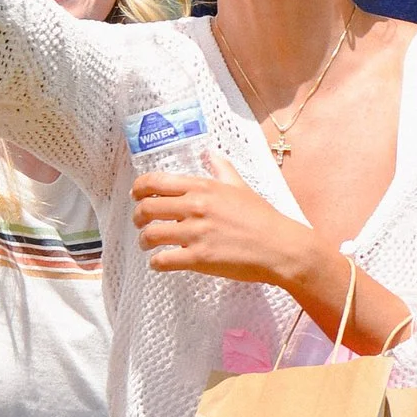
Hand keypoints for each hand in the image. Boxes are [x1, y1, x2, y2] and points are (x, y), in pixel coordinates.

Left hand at [132, 163, 313, 291]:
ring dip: (144, 241)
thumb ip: (222, 169)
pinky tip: (160, 262)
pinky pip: (163, 260)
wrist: (280, 247)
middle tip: (140, 223)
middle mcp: (195, 207)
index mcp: (203, 187)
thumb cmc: (262, 218)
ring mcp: (196, 233)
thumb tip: (210, 153)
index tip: (136, 196)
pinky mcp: (199, 258)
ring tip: (148, 245)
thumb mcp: (240, 186)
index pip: (155, 182)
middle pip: (146, 208)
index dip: (138, 189)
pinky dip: (156, 262)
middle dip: (137, 217)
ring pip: (150, 235)